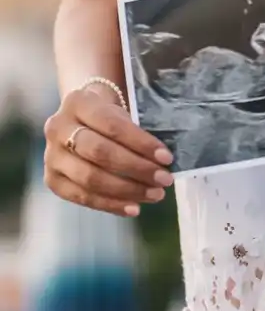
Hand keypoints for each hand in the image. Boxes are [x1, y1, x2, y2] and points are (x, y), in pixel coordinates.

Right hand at [44, 86, 173, 216]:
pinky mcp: (52, 180)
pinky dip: (110, 205)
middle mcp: (58, 128)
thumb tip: (164, 159)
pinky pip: (82, 197)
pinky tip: (133, 208)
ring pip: (90, 178)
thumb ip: (137, 127)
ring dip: (127, 190)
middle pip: (100, 152)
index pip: (112, 125)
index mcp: (78, 102)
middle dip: (137, 168)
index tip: (167, 157)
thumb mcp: (119, 108)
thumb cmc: (107, 114)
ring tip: (155, 194)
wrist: (79, 119)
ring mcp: (51, 156)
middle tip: (164, 179)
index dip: (141, 143)